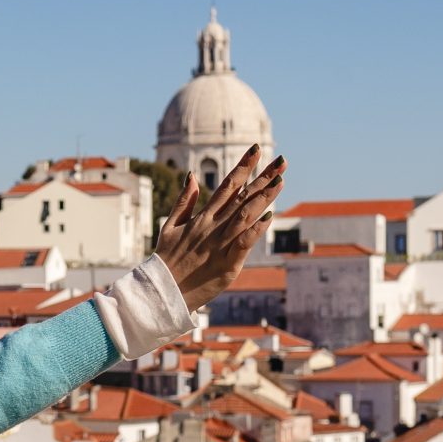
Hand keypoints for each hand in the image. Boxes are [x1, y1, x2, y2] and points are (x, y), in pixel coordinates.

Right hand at [156, 145, 286, 309]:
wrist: (160, 291)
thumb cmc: (166, 260)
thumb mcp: (170, 226)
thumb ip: (184, 201)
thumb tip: (192, 175)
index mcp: (202, 218)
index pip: (227, 186)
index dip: (243, 167)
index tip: (256, 149)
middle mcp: (212, 228)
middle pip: (242, 198)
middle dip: (263, 178)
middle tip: (282, 161)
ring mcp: (220, 245)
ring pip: (244, 216)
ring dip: (264, 199)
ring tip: (280, 181)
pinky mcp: (227, 265)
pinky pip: (243, 244)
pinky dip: (255, 230)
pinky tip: (269, 216)